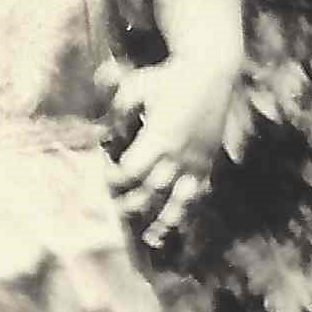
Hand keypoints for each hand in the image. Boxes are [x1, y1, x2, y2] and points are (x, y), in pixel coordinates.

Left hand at [98, 55, 235, 248]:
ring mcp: (196, 161)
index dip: (113, 180)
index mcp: (160, 137)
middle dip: (130, 205)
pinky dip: (187, 211)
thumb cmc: (167, 78)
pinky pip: (198, 194)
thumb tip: (100, 135)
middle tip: (114, 212)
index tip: (103, 179)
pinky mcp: (208, 162)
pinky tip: (177, 225)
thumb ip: (116, 112)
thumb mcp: (135, 87)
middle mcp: (179, 155)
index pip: (131, 172)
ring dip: (163, 221)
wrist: (211, 73)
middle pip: (151, 191)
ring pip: (179, 201)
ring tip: (150, 239)